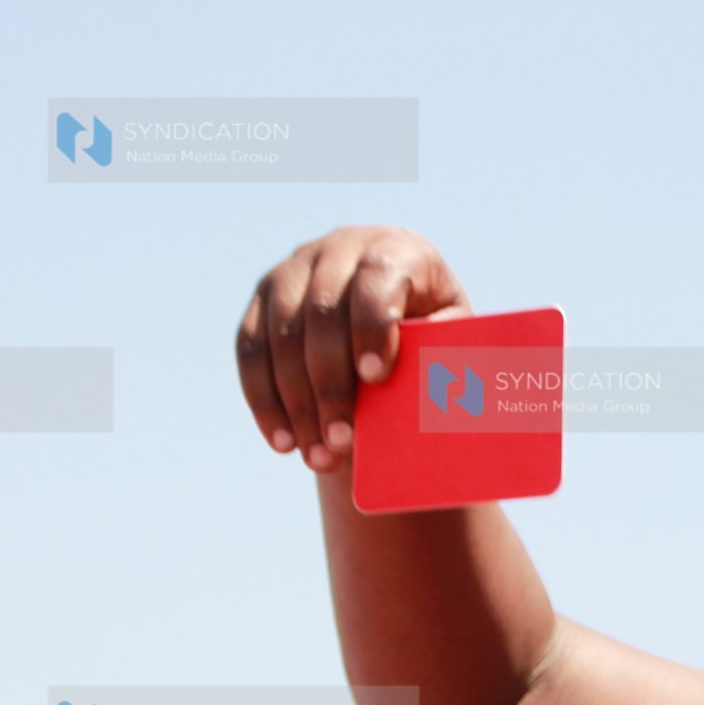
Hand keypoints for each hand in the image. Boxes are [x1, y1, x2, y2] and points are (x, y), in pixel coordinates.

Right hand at [235, 226, 472, 473]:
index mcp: (396, 249)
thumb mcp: (452, 340)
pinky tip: (284, 443)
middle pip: (322, 313)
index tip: (376, 377)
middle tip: (342, 442)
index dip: (372, 326)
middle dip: (330, 384)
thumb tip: (438, 394)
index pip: (376, 278)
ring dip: (296, 404)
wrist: (390, 314)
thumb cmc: (433, 334)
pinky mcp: (262, 299)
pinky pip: (251, 352)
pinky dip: (265, 402)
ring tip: (318, 456)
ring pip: (281, 337)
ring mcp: (294, 270)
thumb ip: (445, 357)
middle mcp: (339, 248)